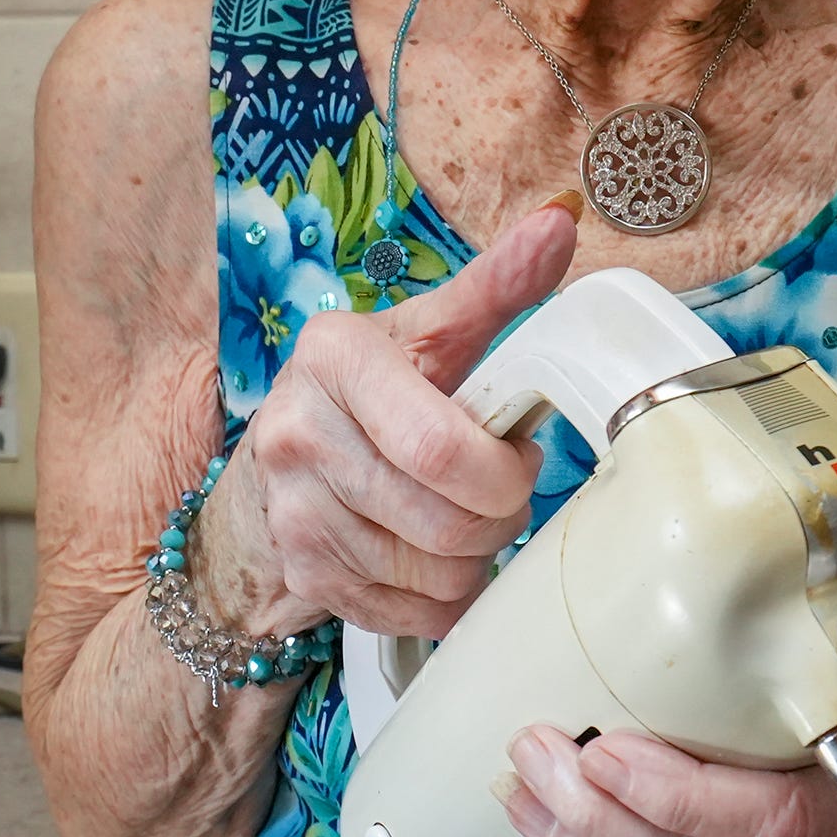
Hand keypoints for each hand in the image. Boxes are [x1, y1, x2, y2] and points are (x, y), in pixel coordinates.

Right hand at [196, 199, 581, 645]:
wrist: (276, 463)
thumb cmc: (369, 393)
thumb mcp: (426, 334)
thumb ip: (495, 286)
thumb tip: (560, 221)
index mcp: (334, 359)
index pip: (439, 448)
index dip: (503, 471)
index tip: (520, 456)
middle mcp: (297, 434)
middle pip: (447, 522)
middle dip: (500, 517)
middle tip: (500, 491)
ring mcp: (294, 514)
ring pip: (436, 575)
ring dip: (476, 558)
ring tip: (464, 518)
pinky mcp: (304, 574)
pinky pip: (414, 615)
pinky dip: (445, 597)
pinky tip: (434, 556)